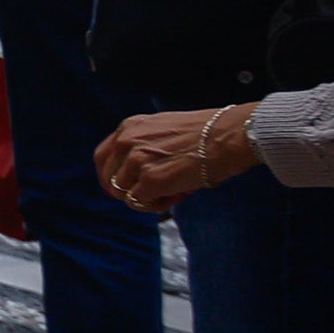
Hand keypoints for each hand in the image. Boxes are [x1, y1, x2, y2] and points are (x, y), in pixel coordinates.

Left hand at [97, 104, 256, 212]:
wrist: (231, 135)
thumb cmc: (208, 133)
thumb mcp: (165, 129)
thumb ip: (144, 145)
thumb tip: (136, 174)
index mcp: (129, 127)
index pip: (102, 158)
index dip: (111, 177)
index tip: (125, 188)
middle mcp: (127, 142)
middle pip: (110, 180)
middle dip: (131, 191)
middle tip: (156, 193)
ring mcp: (136, 160)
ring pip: (125, 194)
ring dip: (147, 198)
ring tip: (174, 191)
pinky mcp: (150, 179)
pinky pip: (140, 203)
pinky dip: (156, 205)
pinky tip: (176, 196)